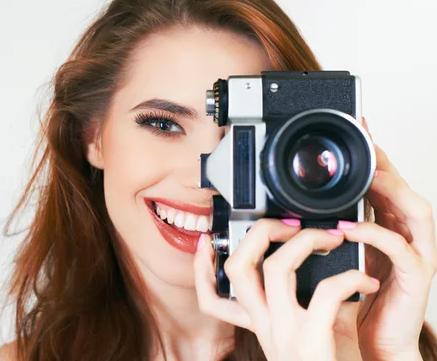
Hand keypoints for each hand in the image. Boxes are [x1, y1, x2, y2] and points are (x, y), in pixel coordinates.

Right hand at [194, 219, 379, 360]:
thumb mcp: (306, 331)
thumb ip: (300, 299)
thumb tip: (316, 256)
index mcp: (260, 326)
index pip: (211, 300)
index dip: (200, 269)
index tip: (206, 242)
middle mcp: (265, 328)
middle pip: (238, 267)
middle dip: (260, 232)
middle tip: (289, 224)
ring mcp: (284, 333)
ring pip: (274, 268)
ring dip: (305, 241)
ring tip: (331, 239)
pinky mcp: (313, 340)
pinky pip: (325, 291)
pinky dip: (349, 277)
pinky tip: (363, 279)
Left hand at [335, 119, 436, 359]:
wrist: (373, 344)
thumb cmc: (358, 299)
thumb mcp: (342, 255)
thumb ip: (334, 228)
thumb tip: (307, 204)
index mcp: (388, 228)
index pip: (385, 184)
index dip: (375, 155)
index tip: (360, 126)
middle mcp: (405, 237)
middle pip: (404, 190)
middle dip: (387, 162)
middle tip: (367, 139)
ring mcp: (414, 255)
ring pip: (414, 211)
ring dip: (391, 190)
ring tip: (368, 173)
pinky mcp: (414, 278)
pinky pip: (401, 249)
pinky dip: (377, 233)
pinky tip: (353, 225)